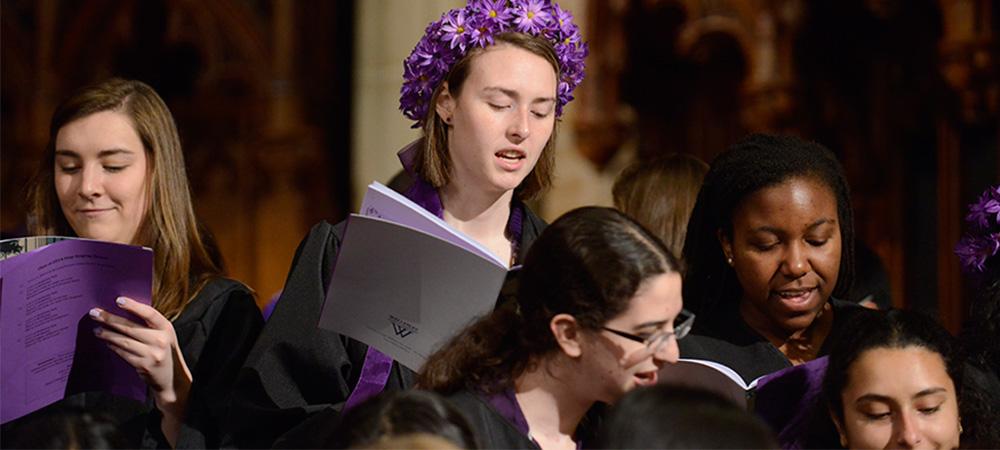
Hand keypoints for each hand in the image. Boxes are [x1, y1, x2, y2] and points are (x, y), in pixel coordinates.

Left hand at [90, 297, 191, 446]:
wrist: (172, 376)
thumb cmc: (164, 349)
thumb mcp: (163, 334)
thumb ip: (149, 324)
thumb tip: (122, 311)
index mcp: (166, 328)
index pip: (149, 314)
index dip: (134, 306)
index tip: (118, 300)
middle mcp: (160, 340)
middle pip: (130, 327)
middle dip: (110, 319)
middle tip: (94, 313)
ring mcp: (151, 354)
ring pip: (124, 341)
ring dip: (107, 334)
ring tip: (96, 329)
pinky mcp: (143, 365)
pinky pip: (123, 353)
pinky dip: (113, 346)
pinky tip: (106, 341)